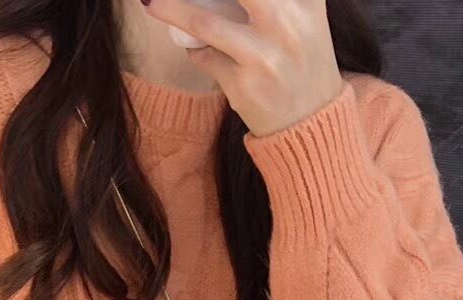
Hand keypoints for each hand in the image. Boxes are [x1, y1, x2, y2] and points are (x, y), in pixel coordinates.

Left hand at [142, 0, 344, 136]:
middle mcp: (288, 23)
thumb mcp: (305, 17)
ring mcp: (265, 56)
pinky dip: (196, 49)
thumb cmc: (303, 62)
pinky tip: (201, 50)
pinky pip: (204, 56)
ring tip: (151, 1)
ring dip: (170, 7)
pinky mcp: (244, 85)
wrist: (311, 124)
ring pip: (202, 20)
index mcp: (306, 1)